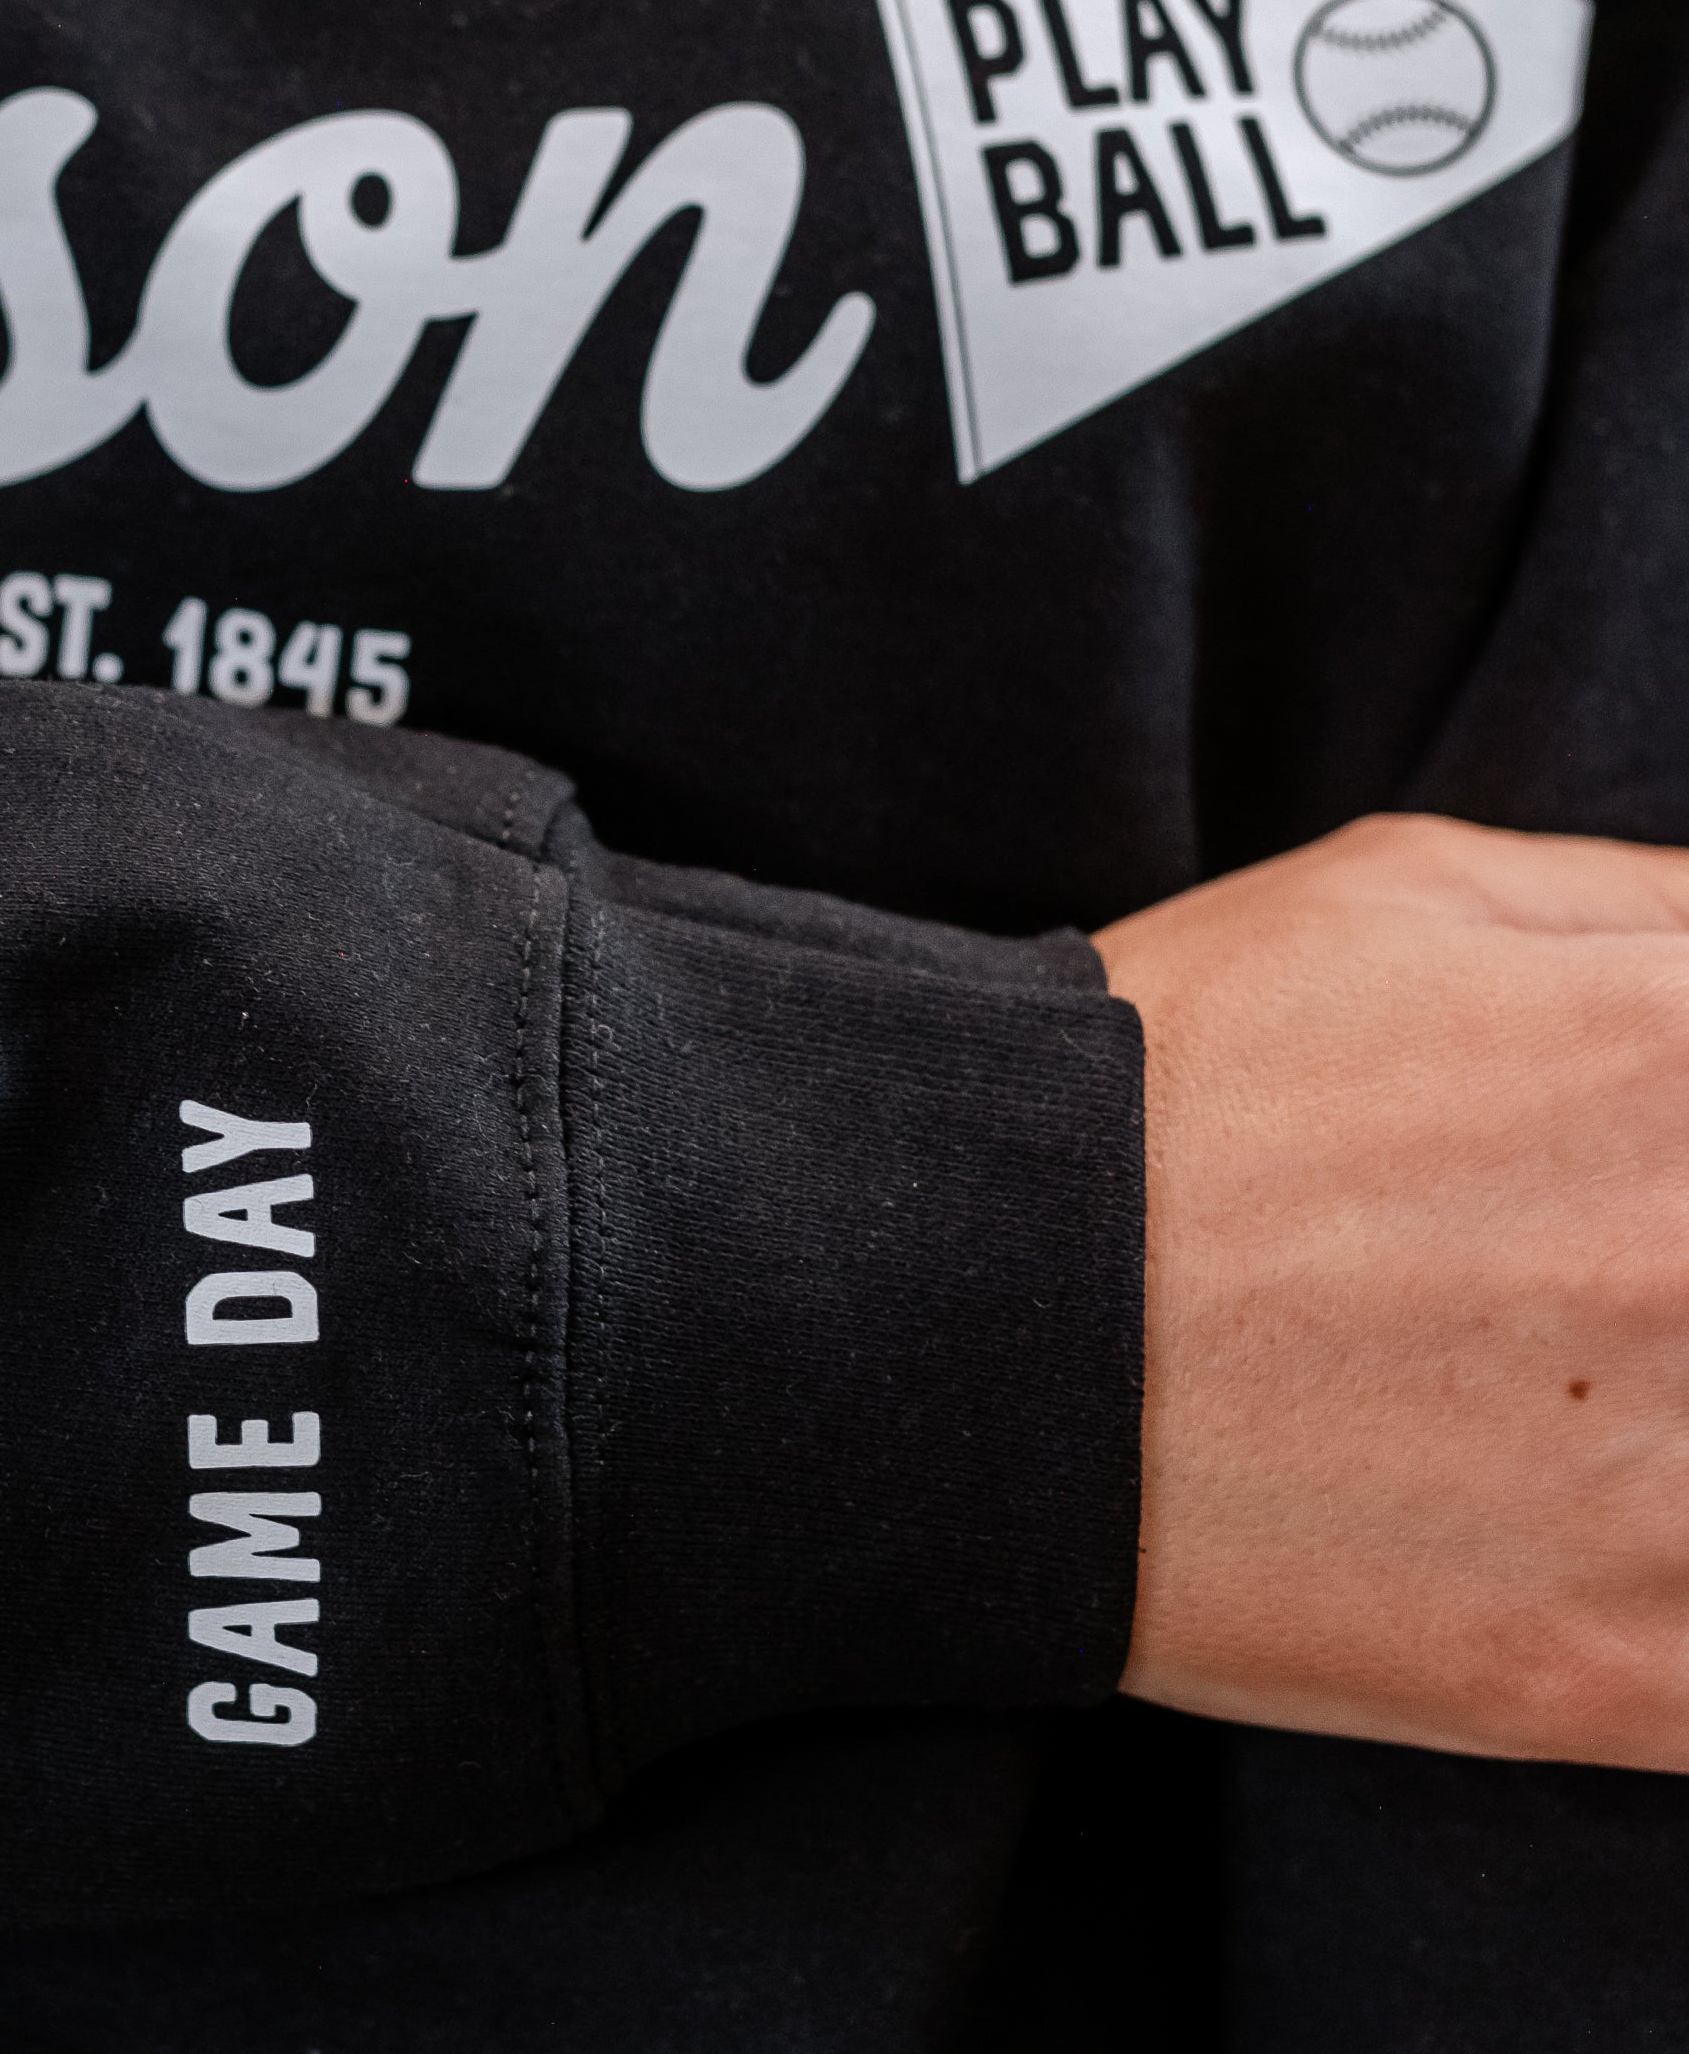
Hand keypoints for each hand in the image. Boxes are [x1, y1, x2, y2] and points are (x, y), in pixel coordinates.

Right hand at [1100, 813, 1688, 1768]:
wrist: (950, 1302)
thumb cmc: (1176, 1070)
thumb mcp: (1410, 891)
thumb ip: (1659, 913)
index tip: (1655, 1185)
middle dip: (1680, 1275)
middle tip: (1584, 1278)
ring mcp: (1687, 1487)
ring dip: (1682, 1427)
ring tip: (1561, 1397)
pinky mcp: (1629, 1673)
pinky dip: (1680, 1594)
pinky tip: (1581, 1527)